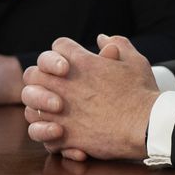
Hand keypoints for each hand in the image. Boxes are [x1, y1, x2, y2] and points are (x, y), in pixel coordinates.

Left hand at [22, 35, 159, 160]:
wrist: (145, 126)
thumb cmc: (141, 92)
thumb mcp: (135, 60)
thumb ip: (118, 44)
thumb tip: (102, 39)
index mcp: (82, 63)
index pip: (58, 46)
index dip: (63, 52)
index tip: (72, 62)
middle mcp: (65, 84)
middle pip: (33, 73)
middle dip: (41, 76)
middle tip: (56, 84)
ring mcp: (60, 111)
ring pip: (29, 105)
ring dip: (38, 106)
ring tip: (54, 110)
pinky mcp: (63, 135)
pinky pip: (40, 133)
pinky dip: (46, 132)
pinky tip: (60, 130)